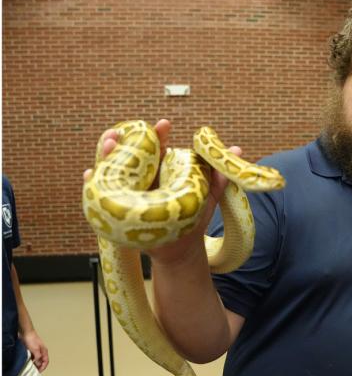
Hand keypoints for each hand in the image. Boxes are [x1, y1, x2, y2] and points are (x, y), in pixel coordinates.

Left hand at [22, 330, 48, 371]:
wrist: (26, 333)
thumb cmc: (31, 339)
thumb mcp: (35, 349)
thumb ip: (38, 357)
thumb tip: (38, 363)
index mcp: (44, 351)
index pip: (46, 361)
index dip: (43, 367)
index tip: (38, 372)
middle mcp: (41, 352)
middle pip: (42, 361)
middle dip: (39, 367)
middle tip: (34, 372)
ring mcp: (36, 351)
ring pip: (37, 360)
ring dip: (34, 364)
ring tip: (30, 369)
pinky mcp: (31, 350)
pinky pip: (32, 358)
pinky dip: (31, 361)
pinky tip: (27, 363)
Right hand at [83, 119, 241, 263]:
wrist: (179, 250)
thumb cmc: (193, 221)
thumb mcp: (207, 198)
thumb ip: (218, 176)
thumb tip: (237, 149)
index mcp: (163, 171)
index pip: (157, 148)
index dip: (158, 135)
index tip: (164, 125)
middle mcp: (144, 178)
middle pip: (129, 154)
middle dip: (124, 141)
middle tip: (119, 133)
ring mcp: (129, 191)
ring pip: (114, 169)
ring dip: (107, 155)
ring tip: (107, 145)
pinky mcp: (118, 208)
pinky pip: (102, 192)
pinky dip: (94, 182)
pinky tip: (90, 174)